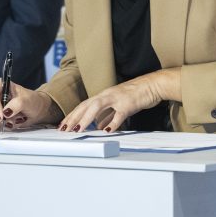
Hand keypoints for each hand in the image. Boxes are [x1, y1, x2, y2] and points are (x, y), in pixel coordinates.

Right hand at [0, 80, 61, 129]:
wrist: (36, 110)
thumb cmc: (32, 101)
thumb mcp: (28, 100)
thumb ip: (18, 104)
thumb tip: (6, 112)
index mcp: (0, 85)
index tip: (1, 115)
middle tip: (8, 121)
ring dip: (0, 122)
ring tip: (13, 120)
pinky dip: (1, 126)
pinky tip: (10, 123)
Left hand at [60, 68, 180, 132]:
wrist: (152, 85)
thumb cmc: (136, 95)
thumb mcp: (118, 105)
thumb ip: (107, 115)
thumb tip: (99, 126)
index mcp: (104, 96)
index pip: (83, 105)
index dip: (72, 115)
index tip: (63, 125)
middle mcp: (107, 95)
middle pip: (86, 105)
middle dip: (73, 117)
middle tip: (64, 129)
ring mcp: (117, 98)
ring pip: (97, 107)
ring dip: (86, 119)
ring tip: (78, 130)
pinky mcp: (128, 104)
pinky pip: (119, 114)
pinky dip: (112, 123)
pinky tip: (106, 131)